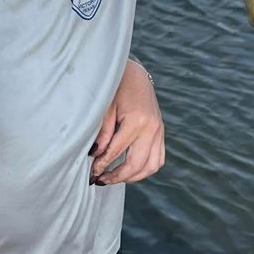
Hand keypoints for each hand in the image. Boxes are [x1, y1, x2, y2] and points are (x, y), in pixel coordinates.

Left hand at [90, 59, 164, 183]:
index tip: (91, 173)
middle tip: (100, 180)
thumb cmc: (115, 87)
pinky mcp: (161, 132)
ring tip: (113, 178)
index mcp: (136, 120)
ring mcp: (159, 131)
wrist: (135, 73)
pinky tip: (130, 170)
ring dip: (132, 177)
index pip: (117, 151)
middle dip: (117, 176)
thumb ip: (102, 132)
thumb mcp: (105, 106)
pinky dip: (145, 169)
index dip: (102, 164)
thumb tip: (95, 155)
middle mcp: (152, 128)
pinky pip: (158, 159)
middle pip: (136, 164)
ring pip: (150, 166)